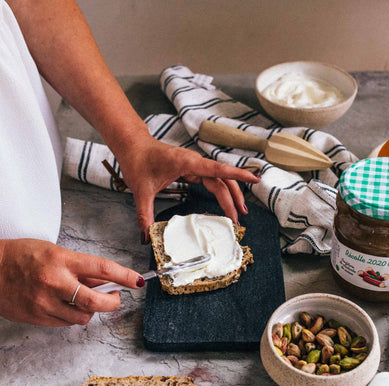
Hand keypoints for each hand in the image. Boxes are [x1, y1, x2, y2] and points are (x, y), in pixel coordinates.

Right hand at [0, 239, 143, 326]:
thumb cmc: (22, 256)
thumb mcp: (55, 252)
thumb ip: (80, 268)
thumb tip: (105, 281)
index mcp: (62, 260)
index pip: (102, 269)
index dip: (125, 276)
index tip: (138, 281)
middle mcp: (55, 282)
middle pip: (96, 302)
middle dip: (112, 302)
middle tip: (115, 297)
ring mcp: (45, 302)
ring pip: (83, 317)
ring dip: (90, 311)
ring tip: (84, 300)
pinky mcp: (37, 317)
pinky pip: (65, 323)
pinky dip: (72, 316)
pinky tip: (65, 306)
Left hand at [114, 129, 260, 242]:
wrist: (133, 145)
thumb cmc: (138, 161)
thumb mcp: (141, 191)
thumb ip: (145, 216)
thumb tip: (146, 238)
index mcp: (186, 163)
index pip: (218, 170)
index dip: (238, 175)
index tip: (255, 179)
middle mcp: (194, 162)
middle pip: (222, 179)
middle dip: (234, 198)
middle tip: (239, 218)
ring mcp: (194, 165)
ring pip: (219, 179)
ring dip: (230, 194)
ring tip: (238, 212)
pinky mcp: (191, 168)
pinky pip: (211, 179)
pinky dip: (221, 190)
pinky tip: (225, 199)